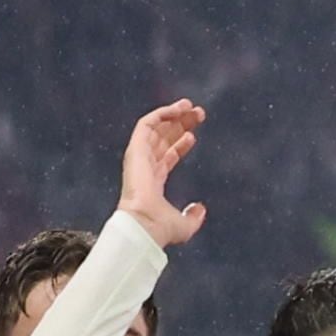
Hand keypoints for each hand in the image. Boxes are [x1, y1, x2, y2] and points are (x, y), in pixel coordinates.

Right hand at [118, 99, 208, 246]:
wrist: (146, 224)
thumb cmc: (161, 228)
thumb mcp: (185, 225)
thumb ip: (193, 217)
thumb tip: (200, 208)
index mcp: (153, 181)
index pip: (166, 156)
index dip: (180, 144)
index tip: (194, 135)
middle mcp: (145, 167)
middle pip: (162, 138)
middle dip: (180, 124)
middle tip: (198, 114)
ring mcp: (139, 157)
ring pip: (155, 128)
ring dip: (172, 115)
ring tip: (191, 106)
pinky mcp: (135, 149)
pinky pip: (145, 124)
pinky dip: (161, 114)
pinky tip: (177, 109)